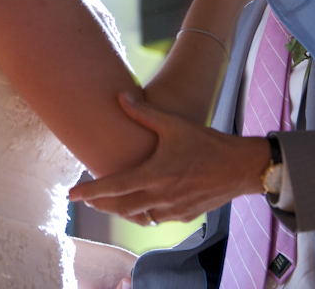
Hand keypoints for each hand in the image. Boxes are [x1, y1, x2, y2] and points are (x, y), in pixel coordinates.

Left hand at [68, 94, 269, 223]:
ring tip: (109, 203)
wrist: (242, 167)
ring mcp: (173, 209)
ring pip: (139, 217)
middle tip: (87, 200)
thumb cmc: (208, 143)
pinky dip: (144, 214)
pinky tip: (140, 207)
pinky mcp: (185, 215)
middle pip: (121, 207)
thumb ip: (144, 112)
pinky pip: (157, 219)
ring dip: (121, 211)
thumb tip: (120, 96)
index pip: (113, 188)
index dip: (90, 192)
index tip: (72, 195)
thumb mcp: (174, 124)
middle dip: (101, 204)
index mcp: (154, 175)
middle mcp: (161, 197)